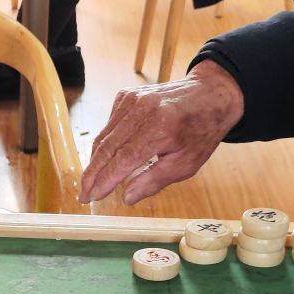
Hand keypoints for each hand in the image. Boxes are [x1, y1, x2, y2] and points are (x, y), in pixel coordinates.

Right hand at [79, 65, 246, 205]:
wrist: (209, 95)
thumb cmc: (201, 132)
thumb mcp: (186, 164)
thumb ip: (154, 180)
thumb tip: (127, 198)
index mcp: (161, 128)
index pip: (123, 159)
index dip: (104, 180)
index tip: (91, 197)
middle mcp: (142, 110)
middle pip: (107, 148)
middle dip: (92, 174)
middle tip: (84, 194)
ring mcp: (132, 99)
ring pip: (104, 136)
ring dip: (95, 161)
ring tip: (90, 182)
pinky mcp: (126, 95)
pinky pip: (109, 125)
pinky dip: (105, 143)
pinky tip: (106, 158)